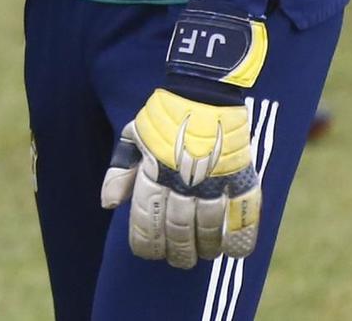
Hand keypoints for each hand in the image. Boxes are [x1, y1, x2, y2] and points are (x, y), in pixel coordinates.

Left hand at [102, 89, 261, 267]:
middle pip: (178, 230)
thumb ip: (121, 171)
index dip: (145, 242)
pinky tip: (235, 251)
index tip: (147, 254)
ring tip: (203, 256)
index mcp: (154, 172)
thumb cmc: (164, 115)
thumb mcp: (134, 136)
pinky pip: (243, 215)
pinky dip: (239, 237)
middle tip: (177, 261)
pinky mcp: (240, 177)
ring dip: (205, 248)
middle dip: (176, 252)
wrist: (203, 91)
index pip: (146, 219)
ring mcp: (213, 180)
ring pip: (208, 228)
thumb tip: (108, 204)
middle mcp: (182, 181)